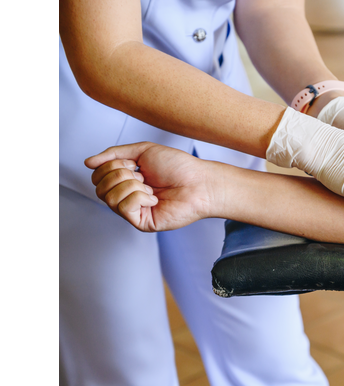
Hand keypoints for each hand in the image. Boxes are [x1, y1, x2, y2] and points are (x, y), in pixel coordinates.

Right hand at [84, 142, 214, 231]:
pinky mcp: (141, 222)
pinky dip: (139, 197)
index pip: (98, 175)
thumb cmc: (178, 167)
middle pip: (99, 187)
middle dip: (121, 174)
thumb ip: (114, 154)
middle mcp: (126, 196)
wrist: (199, 182)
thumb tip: (88, 162)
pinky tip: (154, 198)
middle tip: (143, 175)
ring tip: (150, 187)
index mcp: (126, 179)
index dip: (112, 165)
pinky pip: (123, 207)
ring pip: (108, 197)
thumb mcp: (143, 150)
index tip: (134, 163)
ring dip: (132, 185)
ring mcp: (133, 211)